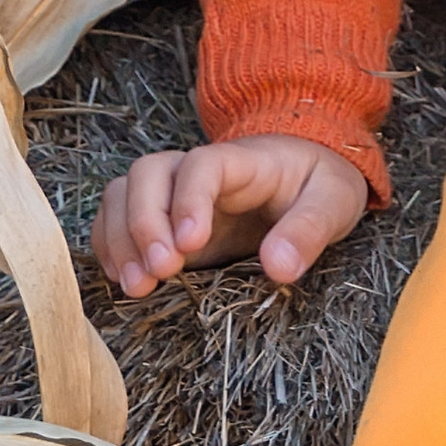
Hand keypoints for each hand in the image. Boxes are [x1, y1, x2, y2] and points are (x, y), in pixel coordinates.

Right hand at [91, 138, 366, 298]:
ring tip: (138, 285)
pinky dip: (111, 247)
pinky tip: (126, 280)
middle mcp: (197, 171)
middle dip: (144, 223)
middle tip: (162, 272)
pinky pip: (117, 220)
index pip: (201, 165)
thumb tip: (279, 267)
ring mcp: (174, 194)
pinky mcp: (162, 220)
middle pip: (148, 174)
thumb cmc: (320, 186)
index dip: (188, 201)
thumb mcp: (334, 202)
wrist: (308, 179)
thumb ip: (309, 230)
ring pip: (123, 193)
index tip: (191, 245)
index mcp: (242, 160)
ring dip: (121, 238)